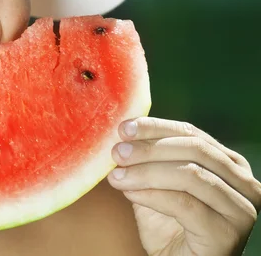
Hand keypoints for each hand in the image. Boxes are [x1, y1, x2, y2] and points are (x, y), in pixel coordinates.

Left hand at [107, 117, 260, 255]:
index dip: (156, 127)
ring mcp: (240, 209)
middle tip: (117, 152)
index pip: (191, 133)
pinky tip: (129, 193)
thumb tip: (122, 131)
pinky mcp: (227, 234)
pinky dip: (152, 195)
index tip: (124, 128)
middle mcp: (243, 183)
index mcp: (229, 163)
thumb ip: (146, 157)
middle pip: (194, 149)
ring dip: (146, 172)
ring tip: (117, 176)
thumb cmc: (168, 223)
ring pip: (190, 175)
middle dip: (150, 148)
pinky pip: (185, 204)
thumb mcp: (156, 182)